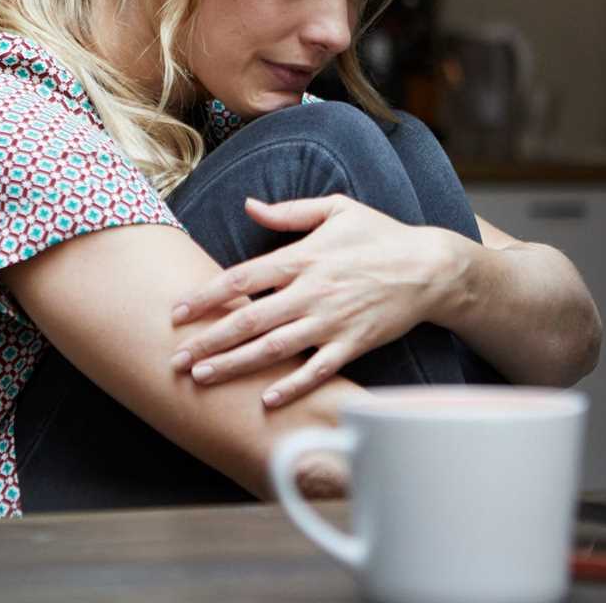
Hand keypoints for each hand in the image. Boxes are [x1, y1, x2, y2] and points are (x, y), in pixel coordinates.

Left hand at [170, 195, 466, 407]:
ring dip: (236, 365)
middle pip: (249, 319)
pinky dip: (292, 386)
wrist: (431, 267)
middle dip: (209, 340)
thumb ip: (289, 211)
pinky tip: (266, 400)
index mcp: (303, 257)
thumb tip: (249, 205)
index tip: (177, 312)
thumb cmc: (380, 234)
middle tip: (175, 358)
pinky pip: (318, 369)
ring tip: (202, 378)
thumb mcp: (336, 209)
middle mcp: (312, 291)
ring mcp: (333, 321)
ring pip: (275, 348)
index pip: (242, 277)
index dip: (206, 296)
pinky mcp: (354, 344)